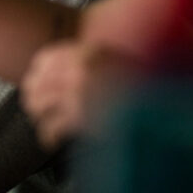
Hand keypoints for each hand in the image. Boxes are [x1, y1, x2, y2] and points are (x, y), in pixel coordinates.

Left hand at [20, 41, 138, 149]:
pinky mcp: (80, 117)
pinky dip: (47, 136)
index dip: (37, 73)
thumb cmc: (140, 84)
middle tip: (35, 107)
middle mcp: (78, 68)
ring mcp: (78, 92)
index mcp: (86, 51)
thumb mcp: (114, 59)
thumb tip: (63, 73)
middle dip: (33, 97)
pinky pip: (51, 126)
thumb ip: (88, 61)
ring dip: (38, 115)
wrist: (158, 104)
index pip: (45, 59)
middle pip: (37, 82)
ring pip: (39, 103)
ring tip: (43, 122)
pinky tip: (50, 140)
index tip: (35, 82)